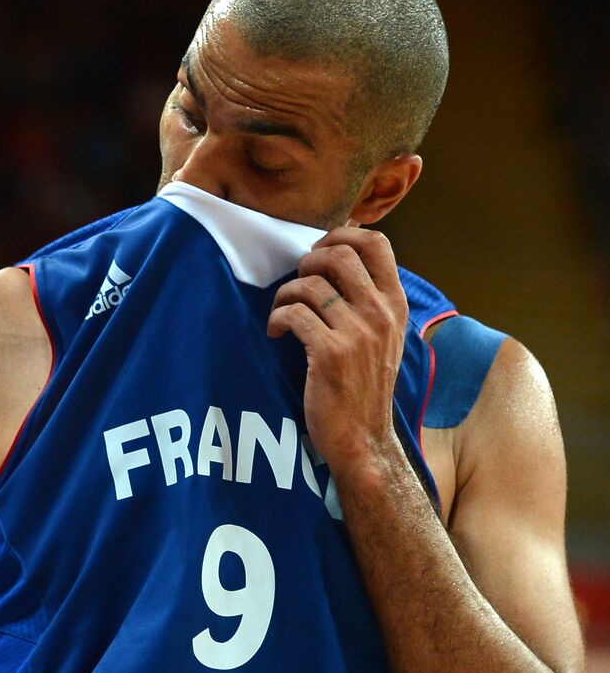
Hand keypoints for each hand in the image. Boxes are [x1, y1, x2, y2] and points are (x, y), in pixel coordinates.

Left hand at [267, 227, 408, 473]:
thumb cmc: (364, 385)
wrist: (364, 438)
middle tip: (297, 286)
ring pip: (309, 284)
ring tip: (282, 313)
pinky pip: (293, 313)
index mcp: (396, 304)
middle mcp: (382, 314)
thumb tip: (336, 257)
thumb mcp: (382, 337)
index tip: (318, 253)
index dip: (341, 235)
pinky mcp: (330, 355)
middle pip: (338, 253)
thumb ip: (368, 300)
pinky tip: (276, 332)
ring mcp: (358, 334)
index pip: (377, 243)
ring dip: (285, 294)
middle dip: (307, 262)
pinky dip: (276, 318)